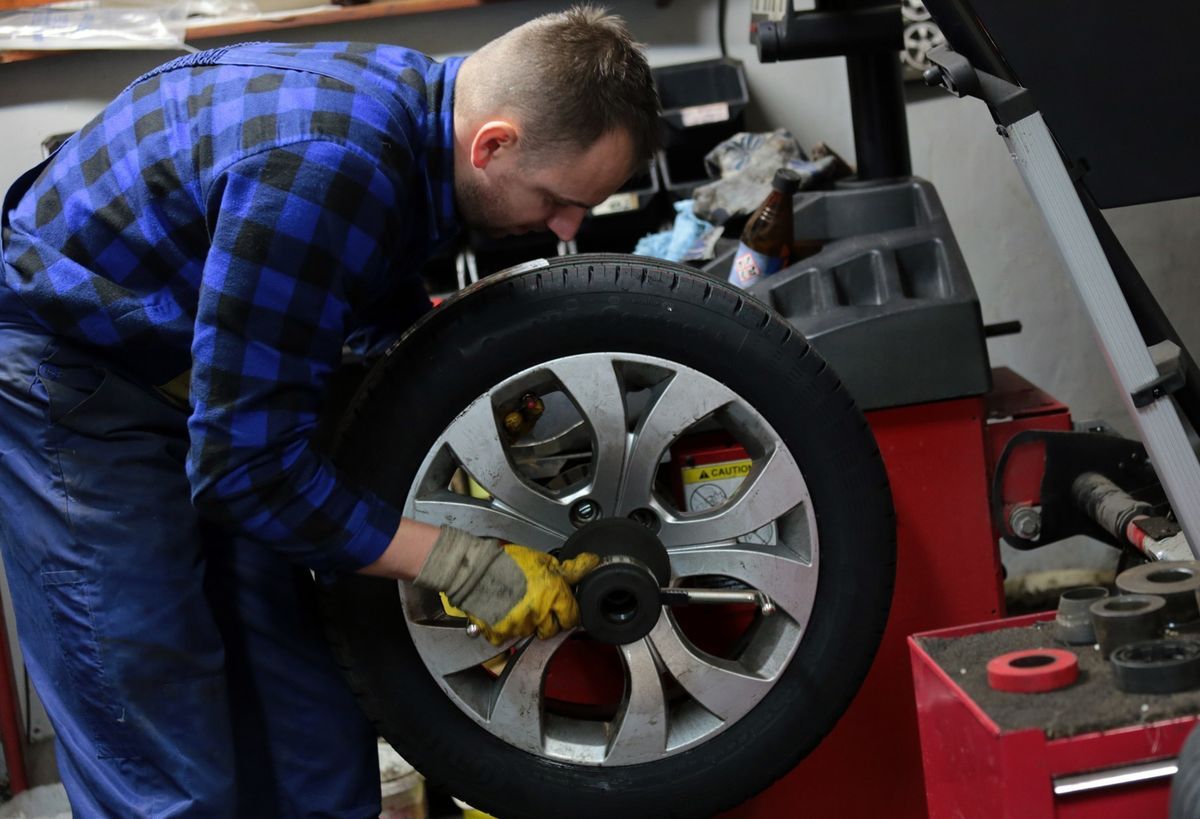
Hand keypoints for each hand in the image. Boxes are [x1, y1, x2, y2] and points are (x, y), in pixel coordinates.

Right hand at [414, 527, 599, 645]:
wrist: (475, 569)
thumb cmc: (508, 562)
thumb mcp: (544, 560)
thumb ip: (570, 569)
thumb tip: (592, 563)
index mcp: (554, 595)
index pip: (572, 617)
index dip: (567, 612)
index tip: (560, 608)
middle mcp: (540, 614)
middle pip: (552, 630)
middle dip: (548, 621)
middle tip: (537, 607)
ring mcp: (520, 626)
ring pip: (530, 634)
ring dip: (526, 624)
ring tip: (517, 605)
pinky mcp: (500, 634)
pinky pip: (508, 639)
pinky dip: (505, 630)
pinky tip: (503, 614)